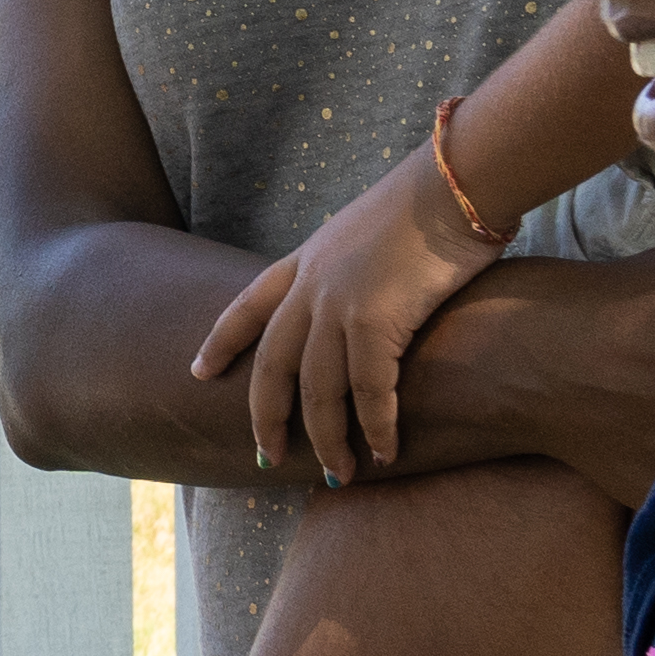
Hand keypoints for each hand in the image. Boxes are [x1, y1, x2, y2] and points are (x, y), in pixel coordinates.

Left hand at [216, 158, 491, 473]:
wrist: (457, 182)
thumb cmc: (430, 204)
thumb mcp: (368, 232)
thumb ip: (351, 267)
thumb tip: (363, 294)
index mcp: (305, 260)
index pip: (245, 306)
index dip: (220, 342)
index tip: (197, 372)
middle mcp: (311, 286)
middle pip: (272, 366)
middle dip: (266, 418)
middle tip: (268, 458)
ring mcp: (338, 304)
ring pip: (317, 391)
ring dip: (327, 439)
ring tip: (338, 473)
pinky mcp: (375, 321)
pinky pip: (369, 393)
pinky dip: (376, 428)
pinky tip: (384, 452)